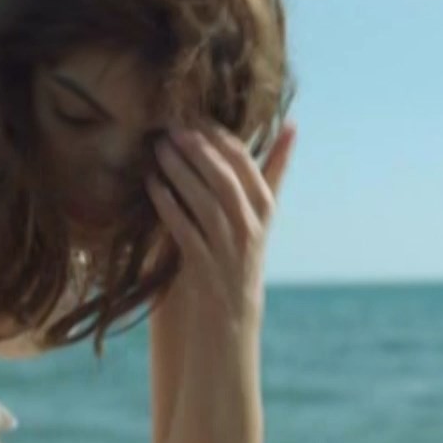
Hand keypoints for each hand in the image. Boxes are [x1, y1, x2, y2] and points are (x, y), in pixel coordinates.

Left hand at [144, 120, 295, 340]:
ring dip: (181, 171)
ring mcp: (230, 250)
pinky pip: (186, 230)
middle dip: (199, 148)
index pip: (246, 161)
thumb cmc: (234, 260)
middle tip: (172, 126)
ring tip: (159, 149)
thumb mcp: (254, 216)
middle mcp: (251, 228)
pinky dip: (169, 205)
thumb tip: (290, 126)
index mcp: (264, 209)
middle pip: (227, 177)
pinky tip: (152, 186)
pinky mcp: (205, 270)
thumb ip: (266, 174)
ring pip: (208, 201)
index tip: (193, 114)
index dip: (218, 135)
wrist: (226, 328)